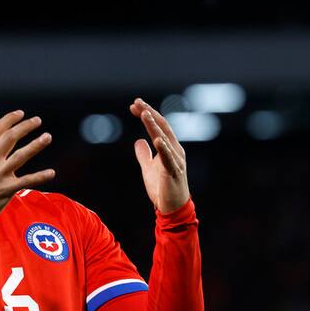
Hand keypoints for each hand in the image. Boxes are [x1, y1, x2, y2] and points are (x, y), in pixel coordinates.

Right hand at [0, 110, 54, 221]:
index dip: (9, 119)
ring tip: (47, 137)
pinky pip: (26, 181)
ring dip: (35, 145)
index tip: (20, 113)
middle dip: (25, 127)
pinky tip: (51, 172)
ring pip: (20, 156)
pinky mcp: (6, 190)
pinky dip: (40, 177)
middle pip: (9, 138)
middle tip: (37, 121)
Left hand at [129, 98, 190, 213]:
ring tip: (145, 114)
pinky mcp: (173, 173)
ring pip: (165, 139)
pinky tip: (157, 139)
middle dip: (149, 113)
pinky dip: (163, 148)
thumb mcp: (149, 168)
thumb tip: (138, 141)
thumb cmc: (163, 188)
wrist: (172, 208)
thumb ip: (144, 154)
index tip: (134, 105)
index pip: (158, 126)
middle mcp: (175, 150)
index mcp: (170, 148)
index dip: (147, 114)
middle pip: (162, 127)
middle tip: (137, 102)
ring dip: (154, 126)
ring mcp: (176, 161)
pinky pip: (169, 159)